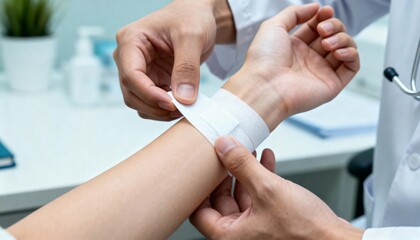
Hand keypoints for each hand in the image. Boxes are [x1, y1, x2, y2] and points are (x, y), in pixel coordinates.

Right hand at [113, 0, 233, 120]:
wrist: (198, 16)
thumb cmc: (191, 17)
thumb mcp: (192, 37)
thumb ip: (187, 68)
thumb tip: (183, 99)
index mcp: (131, 41)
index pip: (131, 76)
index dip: (150, 95)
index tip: (173, 105)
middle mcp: (129, 58)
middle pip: (131, 94)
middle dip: (155, 107)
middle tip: (182, 111)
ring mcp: (139, 71)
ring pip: (139, 102)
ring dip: (159, 111)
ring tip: (184, 109)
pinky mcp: (151, 80)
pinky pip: (152, 102)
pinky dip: (165, 109)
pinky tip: (182, 105)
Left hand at [190, 136, 363, 239]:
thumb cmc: (305, 231)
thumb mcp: (267, 189)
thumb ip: (242, 165)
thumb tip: (223, 146)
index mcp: (230, 235)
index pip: (199, 211)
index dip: (200, 187)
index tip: (202, 167)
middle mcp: (241, 234)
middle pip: (221, 199)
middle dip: (227, 172)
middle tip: (229, 153)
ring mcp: (257, 227)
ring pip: (242, 195)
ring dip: (246, 171)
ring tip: (251, 151)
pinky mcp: (272, 220)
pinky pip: (259, 196)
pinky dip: (262, 177)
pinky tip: (268, 160)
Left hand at [224, 4, 358, 129]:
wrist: (264, 86)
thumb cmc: (264, 60)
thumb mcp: (273, 26)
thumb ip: (294, 13)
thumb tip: (316, 7)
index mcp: (294, 47)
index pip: (317, 27)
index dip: (324, 17)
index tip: (325, 11)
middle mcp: (308, 60)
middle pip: (333, 35)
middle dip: (334, 26)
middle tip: (323, 30)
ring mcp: (320, 72)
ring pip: (345, 49)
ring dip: (342, 39)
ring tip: (327, 43)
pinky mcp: (331, 85)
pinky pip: (352, 67)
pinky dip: (351, 55)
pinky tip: (339, 51)